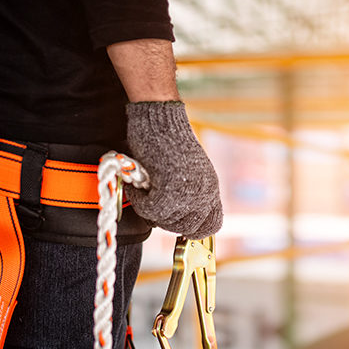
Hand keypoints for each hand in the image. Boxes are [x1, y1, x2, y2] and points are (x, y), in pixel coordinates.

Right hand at [124, 101, 222, 238]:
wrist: (160, 120)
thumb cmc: (168, 142)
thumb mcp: (190, 172)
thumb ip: (190, 195)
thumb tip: (178, 218)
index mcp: (211, 189)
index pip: (211, 225)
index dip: (193, 229)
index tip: (177, 224)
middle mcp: (205, 193)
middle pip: (188, 229)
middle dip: (168, 222)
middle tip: (153, 206)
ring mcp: (190, 193)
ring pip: (169, 222)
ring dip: (152, 211)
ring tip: (144, 192)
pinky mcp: (171, 190)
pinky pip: (152, 211)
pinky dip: (140, 202)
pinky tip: (137, 187)